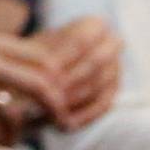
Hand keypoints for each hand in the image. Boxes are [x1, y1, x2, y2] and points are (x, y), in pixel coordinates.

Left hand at [30, 15, 119, 129]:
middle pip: (94, 63)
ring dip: (73, 101)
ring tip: (49, 111)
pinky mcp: (113, 92)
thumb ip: (43, 57)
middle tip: (47, 97)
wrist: (40, 73)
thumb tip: (48, 75)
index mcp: (93, 25)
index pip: (81, 39)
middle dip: (69, 81)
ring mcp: (116, 69)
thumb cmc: (33, 59)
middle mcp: (111, 44)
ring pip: (98, 85)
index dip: (62, 57)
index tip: (43, 73)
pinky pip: (103, 105)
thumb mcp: (33, 53)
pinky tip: (62, 124)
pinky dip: (82, 116)